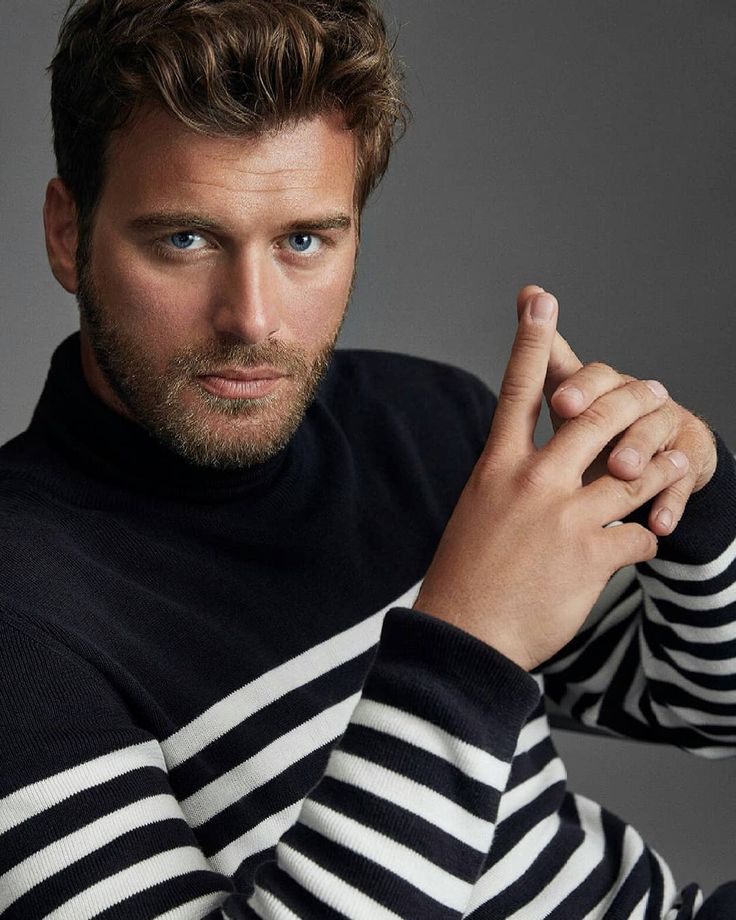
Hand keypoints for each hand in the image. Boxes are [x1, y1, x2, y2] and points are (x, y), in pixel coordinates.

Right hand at [414, 291, 688, 670]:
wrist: (467, 637)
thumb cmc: (467, 575)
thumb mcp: (478, 512)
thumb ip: (512, 480)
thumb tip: (541, 463)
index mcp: (496, 467)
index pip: (517, 390)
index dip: (531, 340)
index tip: (541, 298)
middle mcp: (532, 482)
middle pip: (597, 416)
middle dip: (633, 399)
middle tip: (654, 392)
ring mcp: (564, 517)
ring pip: (636, 469)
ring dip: (665, 463)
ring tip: (680, 457)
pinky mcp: (592, 555)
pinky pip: (642, 533)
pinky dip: (650, 535)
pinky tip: (647, 541)